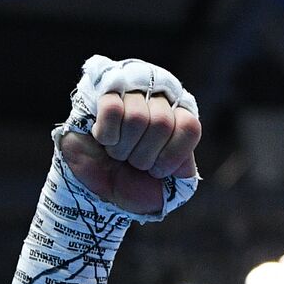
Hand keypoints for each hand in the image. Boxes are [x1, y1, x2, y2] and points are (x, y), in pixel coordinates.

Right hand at [61, 91, 200, 215]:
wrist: (94, 188)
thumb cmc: (131, 184)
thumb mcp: (165, 189)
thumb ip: (184, 173)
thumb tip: (183, 160)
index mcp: (178, 122)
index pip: (189, 126)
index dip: (172, 155)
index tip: (156, 171)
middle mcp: (158, 103)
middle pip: (162, 122)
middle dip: (144, 155)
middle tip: (132, 162)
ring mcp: (130, 95)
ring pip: (136, 117)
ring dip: (122, 148)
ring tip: (116, 153)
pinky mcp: (101, 94)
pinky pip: (112, 109)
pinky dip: (107, 134)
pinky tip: (103, 139)